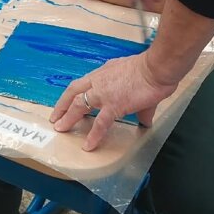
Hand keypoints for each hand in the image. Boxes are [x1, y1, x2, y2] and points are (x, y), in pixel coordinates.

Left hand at [51, 52, 178, 150]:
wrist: (157, 68)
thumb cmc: (152, 70)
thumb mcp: (137, 79)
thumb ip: (138, 103)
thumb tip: (145, 120)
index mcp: (104, 72)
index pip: (84, 83)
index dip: (74, 93)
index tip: (68, 101)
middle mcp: (99, 80)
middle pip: (73, 92)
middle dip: (62, 105)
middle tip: (56, 117)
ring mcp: (103, 93)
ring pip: (79, 105)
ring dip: (68, 118)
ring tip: (61, 128)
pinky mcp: (113, 105)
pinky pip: (99, 123)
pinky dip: (93, 135)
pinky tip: (88, 145)